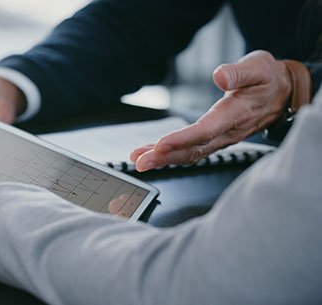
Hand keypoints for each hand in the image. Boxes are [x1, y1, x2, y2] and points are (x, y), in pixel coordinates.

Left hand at [131, 50, 292, 171]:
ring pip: (190, 153)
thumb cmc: (268, 79)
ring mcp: (221, 139)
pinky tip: (154, 154)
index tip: (160, 144)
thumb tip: (218, 76)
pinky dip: (171, 155)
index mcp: (236, 114)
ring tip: (139, 159)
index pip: (206, 130)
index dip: (182, 139)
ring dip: (163, 159)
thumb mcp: (259, 67)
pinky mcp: (216, 139)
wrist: (283, 93)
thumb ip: (239, 72)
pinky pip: (192, 150)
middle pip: (193, 149)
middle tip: (139, 161)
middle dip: (164, 157)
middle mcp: (227, 132)